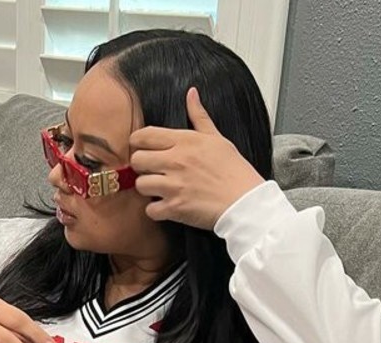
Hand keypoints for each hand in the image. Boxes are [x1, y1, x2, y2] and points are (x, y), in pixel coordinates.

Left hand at [128, 86, 265, 229]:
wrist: (244, 201)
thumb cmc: (233, 170)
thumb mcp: (217, 137)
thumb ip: (199, 116)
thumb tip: (191, 94)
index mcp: (184, 141)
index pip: (144, 135)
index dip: (138, 142)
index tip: (143, 148)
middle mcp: (176, 161)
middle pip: (137, 160)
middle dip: (142, 166)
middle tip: (153, 170)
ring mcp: (173, 185)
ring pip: (140, 184)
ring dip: (148, 188)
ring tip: (161, 188)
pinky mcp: (175, 208)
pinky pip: (150, 210)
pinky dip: (156, 210)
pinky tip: (166, 206)